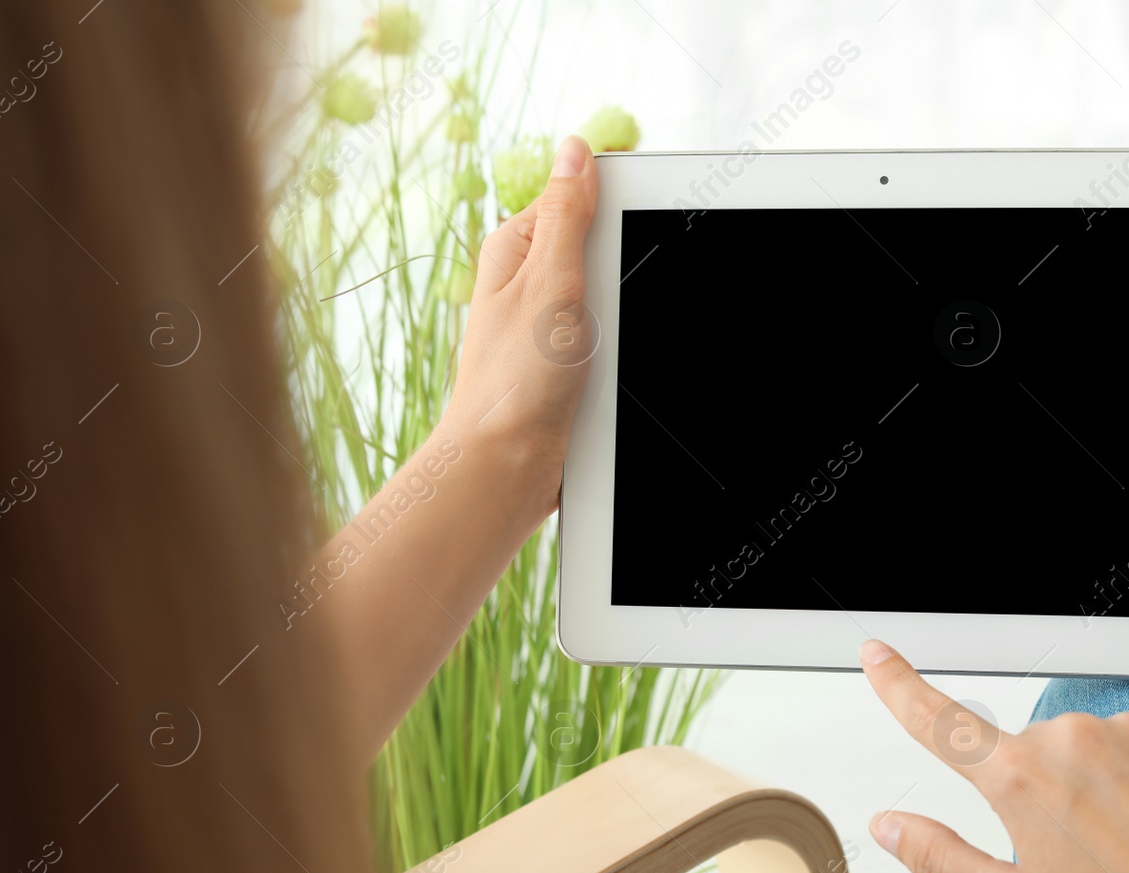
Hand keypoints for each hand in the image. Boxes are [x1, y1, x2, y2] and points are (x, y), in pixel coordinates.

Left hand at [446, 135, 598, 518]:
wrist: (507, 466)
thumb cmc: (516, 381)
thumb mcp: (549, 282)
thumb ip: (567, 216)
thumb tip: (574, 150)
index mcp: (514, 250)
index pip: (575, 200)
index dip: (611, 216)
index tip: (621, 248)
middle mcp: (527, 283)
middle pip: (599, 252)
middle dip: (620, 277)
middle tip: (604, 313)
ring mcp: (547, 326)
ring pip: (610, 301)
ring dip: (620, 324)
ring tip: (599, 356)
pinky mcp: (565, 365)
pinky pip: (608, 343)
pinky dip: (616, 354)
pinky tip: (608, 376)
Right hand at [859, 639, 1128, 872]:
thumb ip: (937, 857)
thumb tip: (886, 824)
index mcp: (1018, 778)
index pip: (939, 720)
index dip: (900, 684)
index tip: (877, 653)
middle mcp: (1070, 738)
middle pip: (1029, 753)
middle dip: (1038, 794)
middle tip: (1074, 862)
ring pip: (1088, 750)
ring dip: (1094, 787)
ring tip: (1128, 854)